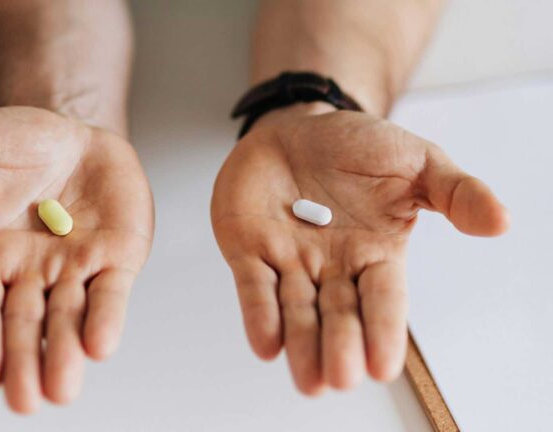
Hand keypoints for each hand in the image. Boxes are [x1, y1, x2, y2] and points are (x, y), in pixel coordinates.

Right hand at [0, 107, 153, 412]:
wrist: (74, 138)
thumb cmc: (16, 149)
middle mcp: (30, 272)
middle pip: (23, 325)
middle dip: (23, 363)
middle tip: (22, 401)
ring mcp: (74, 269)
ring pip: (67, 318)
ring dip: (64, 352)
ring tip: (60, 388)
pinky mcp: (116, 259)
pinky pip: (110, 292)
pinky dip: (106, 318)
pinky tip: (101, 345)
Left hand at [211, 103, 507, 394]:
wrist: (299, 127)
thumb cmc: (358, 147)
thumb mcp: (416, 162)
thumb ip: (455, 193)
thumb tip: (500, 221)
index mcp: (376, 254)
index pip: (383, 299)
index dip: (383, 331)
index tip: (384, 367)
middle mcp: (332, 267)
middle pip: (338, 314)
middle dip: (340, 346)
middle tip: (341, 378)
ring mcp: (289, 260)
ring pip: (296, 310)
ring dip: (300, 343)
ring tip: (309, 379)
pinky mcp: (249, 251)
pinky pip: (255, 286)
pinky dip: (259, 314)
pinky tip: (266, 343)